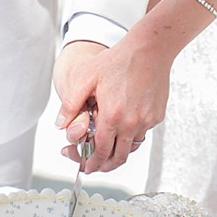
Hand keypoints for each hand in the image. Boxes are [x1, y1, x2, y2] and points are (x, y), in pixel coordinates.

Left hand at [54, 32, 170, 173]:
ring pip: (132, 148)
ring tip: (107, 149)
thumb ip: (71, 104)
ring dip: (119, 152)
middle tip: (94, 165)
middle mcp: (132, 123)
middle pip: (118, 158)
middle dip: (104, 166)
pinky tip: (123, 126)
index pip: (100, 152)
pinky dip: (132, 136)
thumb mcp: (86, 78)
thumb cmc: (119, 60)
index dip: (90, 163)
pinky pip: (142, 133)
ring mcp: (146, 121)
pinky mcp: (156, 116)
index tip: (84, 166)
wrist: (150, 49)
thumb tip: (60, 126)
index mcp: (112, 116)